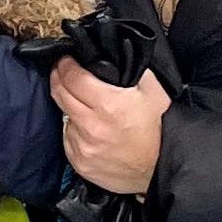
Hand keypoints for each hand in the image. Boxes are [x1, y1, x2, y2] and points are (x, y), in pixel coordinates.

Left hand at [51, 58, 169, 197]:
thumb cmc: (158, 130)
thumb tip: (116, 53)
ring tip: (86, 108)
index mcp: (108, 104)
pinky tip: (89, 131)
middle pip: (60, 94)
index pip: (72, 77)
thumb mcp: (153, 92)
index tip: (65, 60)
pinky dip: (75, 132)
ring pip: (64, 117)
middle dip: (59, 79)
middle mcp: (92, 126)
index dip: (66, 65)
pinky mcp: (80, 162)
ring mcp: (83, 146)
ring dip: (70, 108)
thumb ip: (133, 69)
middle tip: (61, 72)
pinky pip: (68, 139)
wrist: (162, 168)